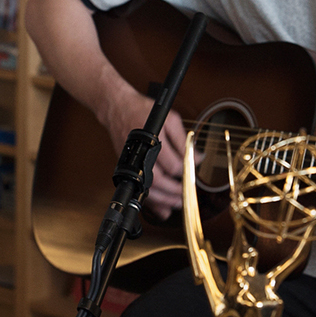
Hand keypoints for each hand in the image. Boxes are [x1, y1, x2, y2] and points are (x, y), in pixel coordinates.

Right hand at [103, 88, 188, 221]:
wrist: (118, 108)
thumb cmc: (143, 110)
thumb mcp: (170, 119)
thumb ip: (183, 140)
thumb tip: (198, 157)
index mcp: (153, 142)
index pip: (173, 165)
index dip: (186, 171)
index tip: (194, 171)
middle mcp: (141, 155)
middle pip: (160, 182)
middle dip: (174, 192)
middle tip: (185, 196)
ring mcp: (132, 162)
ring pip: (147, 189)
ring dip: (162, 201)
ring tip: (174, 205)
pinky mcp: (127, 166)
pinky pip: (138, 187)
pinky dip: (149, 200)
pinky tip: (159, 208)